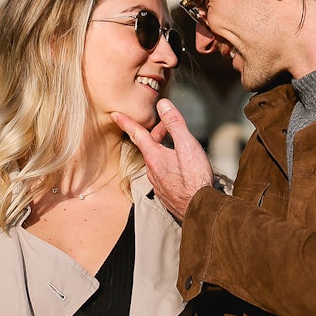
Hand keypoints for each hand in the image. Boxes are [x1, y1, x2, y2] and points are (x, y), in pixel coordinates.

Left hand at [112, 99, 212, 221]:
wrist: (200, 209)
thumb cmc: (195, 180)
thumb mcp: (187, 145)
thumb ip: (175, 123)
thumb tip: (163, 105)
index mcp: (154, 157)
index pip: (136, 134)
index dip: (126, 122)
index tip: (114, 115)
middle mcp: (152, 171)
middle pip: (149, 146)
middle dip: (156, 134)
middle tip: (169, 127)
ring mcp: (158, 183)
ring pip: (156, 160)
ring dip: (163, 150)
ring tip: (178, 146)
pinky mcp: (166, 193)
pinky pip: (163, 173)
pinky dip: (168, 164)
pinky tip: (180, 167)